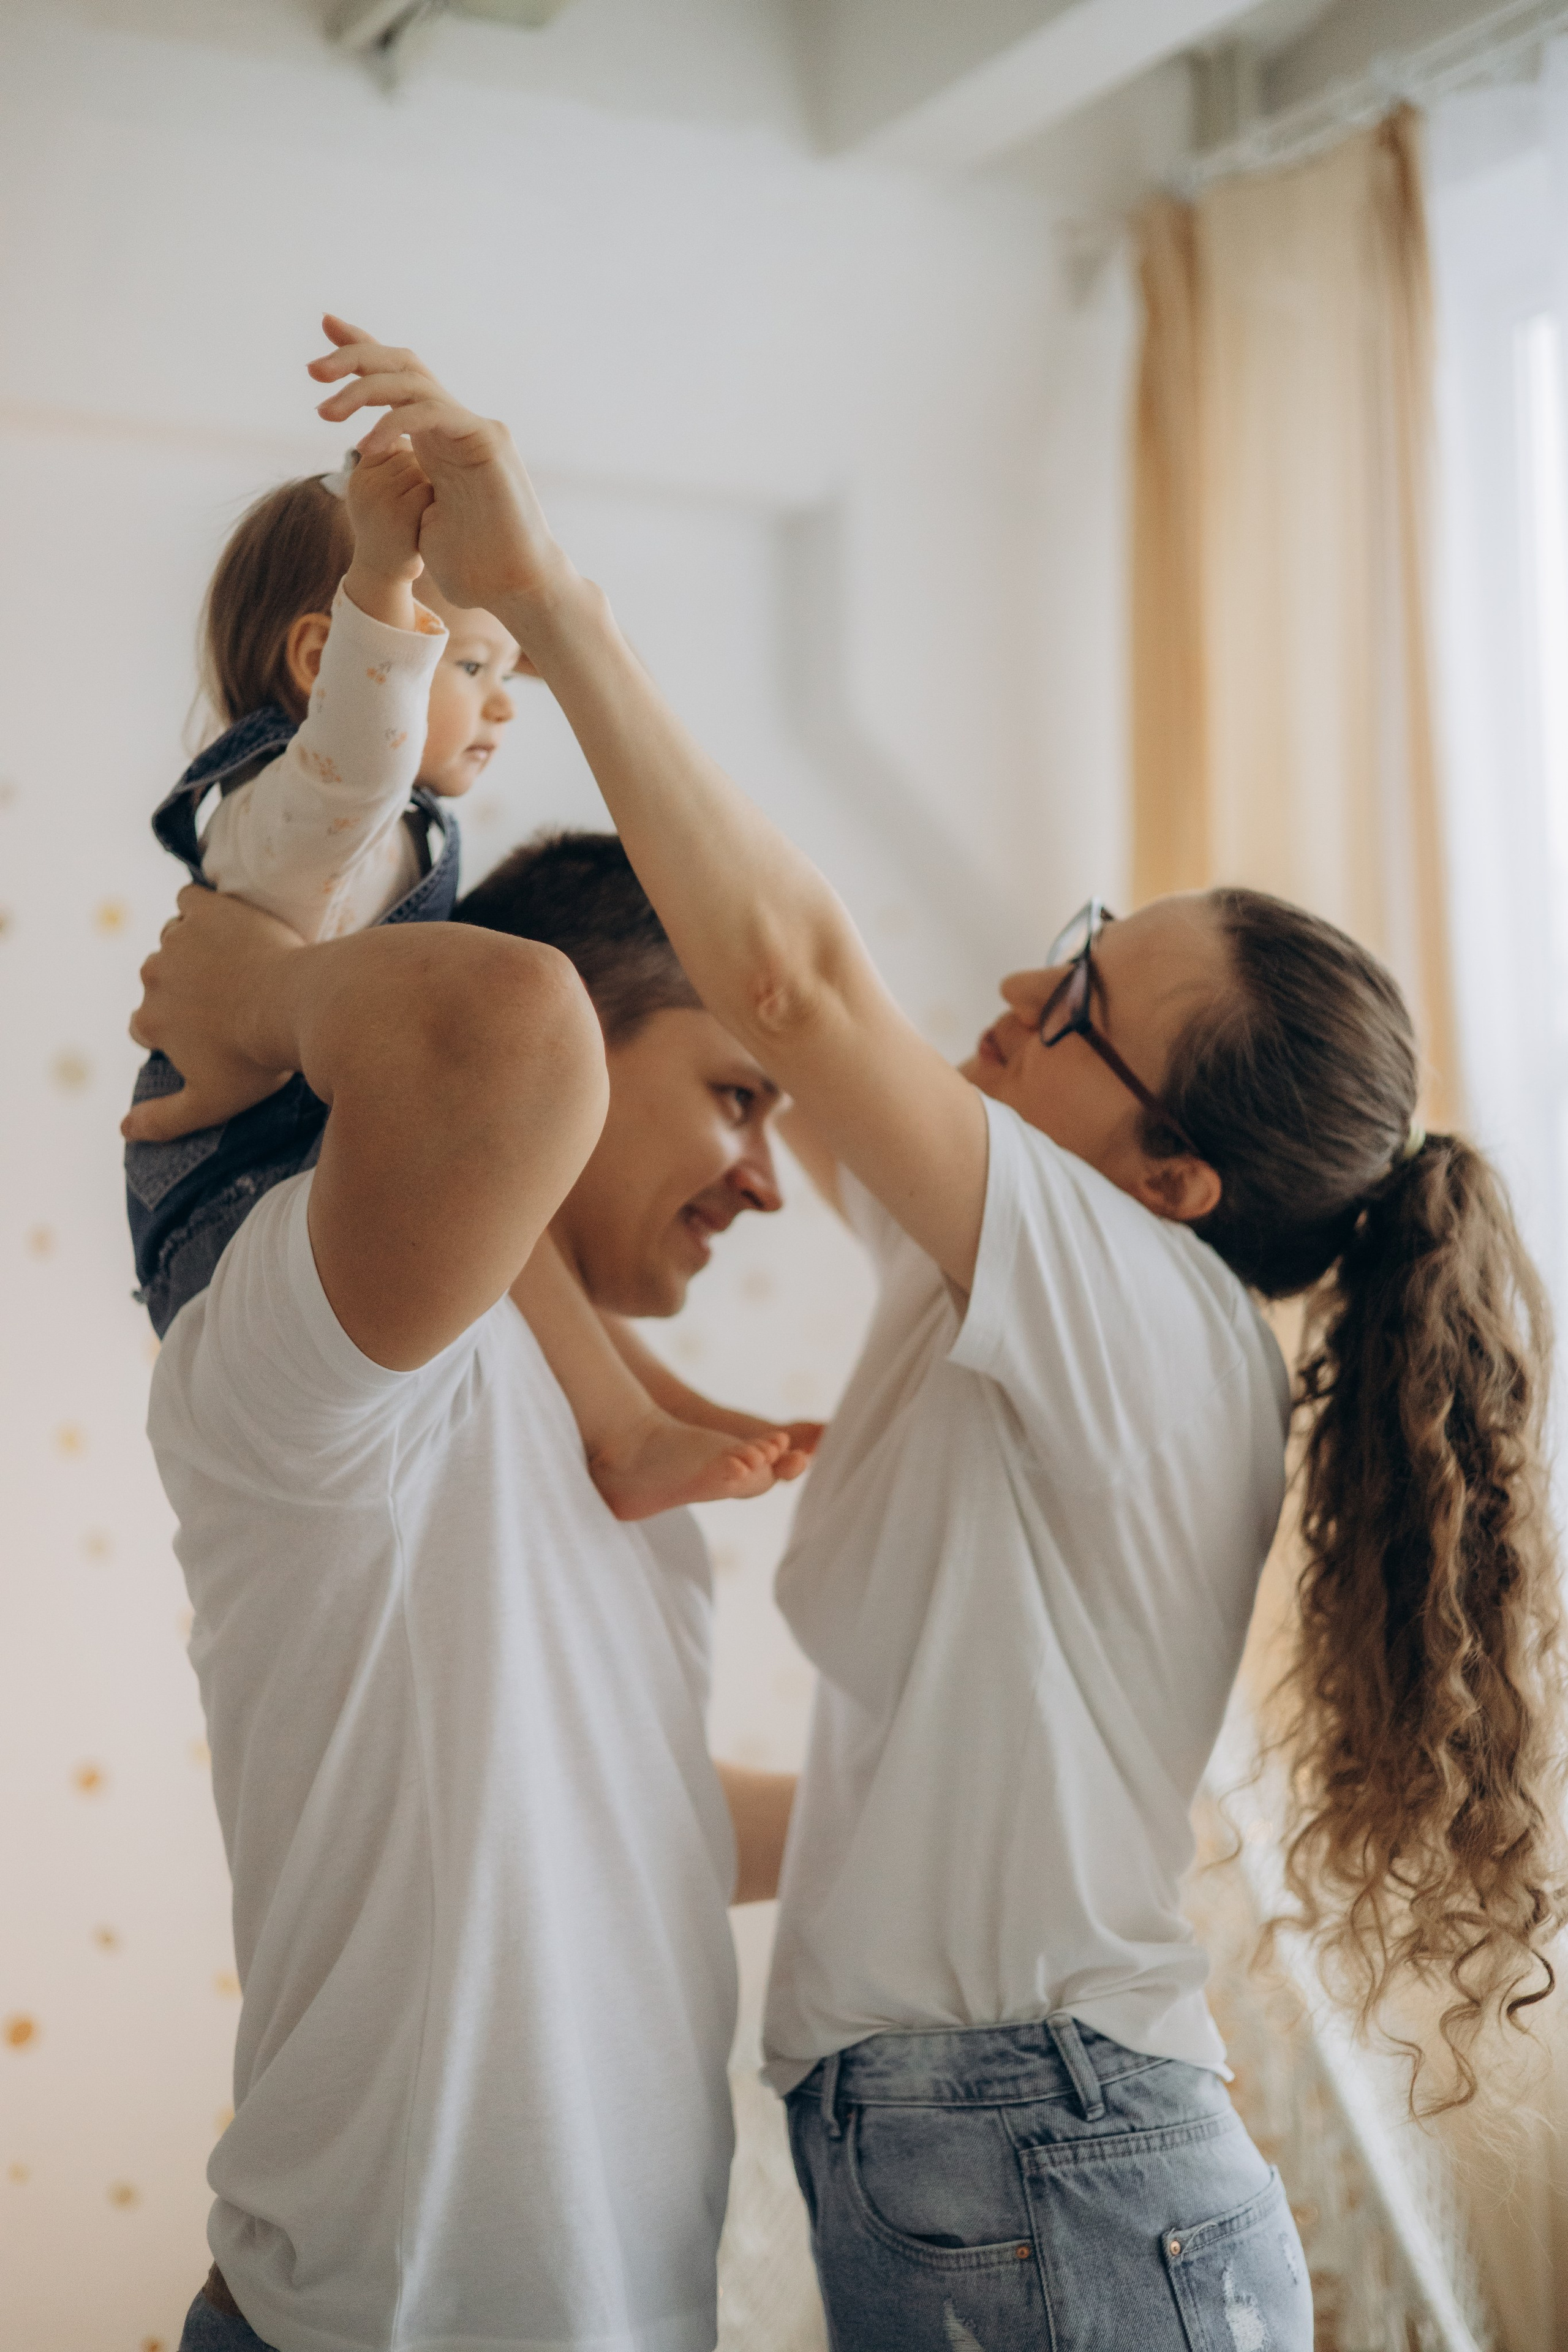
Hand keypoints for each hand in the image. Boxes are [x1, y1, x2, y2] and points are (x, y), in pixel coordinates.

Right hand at [122, 887, 304, 1143]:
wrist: (300, 1006)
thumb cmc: (258, 1059)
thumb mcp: (210, 1103)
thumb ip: (163, 1120)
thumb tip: (123, 1131)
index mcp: (150, 1020)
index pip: (145, 1025)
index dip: (176, 1030)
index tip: (209, 1033)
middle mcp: (153, 976)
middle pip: (159, 982)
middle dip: (186, 990)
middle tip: (232, 1000)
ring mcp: (178, 939)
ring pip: (175, 941)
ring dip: (196, 950)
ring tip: (240, 966)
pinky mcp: (207, 909)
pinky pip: (192, 900)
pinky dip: (205, 910)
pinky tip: (233, 926)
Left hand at [308, 315, 572, 635]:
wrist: (515, 588)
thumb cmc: (473, 567)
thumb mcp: (419, 519)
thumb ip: (401, 487)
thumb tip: (369, 473)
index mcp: (436, 439)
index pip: (397, 381)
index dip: (363, 350)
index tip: (326, 327)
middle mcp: (455, 425)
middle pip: (402, 365)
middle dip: (354, 356)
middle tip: (312, 370)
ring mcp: (474, 428)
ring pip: (413, 380)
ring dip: (363, 388)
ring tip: (326, 412)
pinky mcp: (487, 440)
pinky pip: (432, 412)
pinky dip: (395, 423)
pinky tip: (368, 448)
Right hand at [343, 436, 431, 588]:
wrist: (384, 576)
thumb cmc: (390, 530)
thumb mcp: (380, 492)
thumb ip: (391, 463)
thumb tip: (420, 433)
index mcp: (360, 474)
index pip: (393, 442)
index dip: (411, 465)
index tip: (406, 492)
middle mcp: (365, 482)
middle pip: (410, 454)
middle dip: (423, 475)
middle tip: (415, 504)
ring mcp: (380, 497)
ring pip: (420, 468)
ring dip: (430, 487)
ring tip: (420, 512)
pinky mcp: (399, 512)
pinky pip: (428, 487)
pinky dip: (435, 501)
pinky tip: (428, 519)